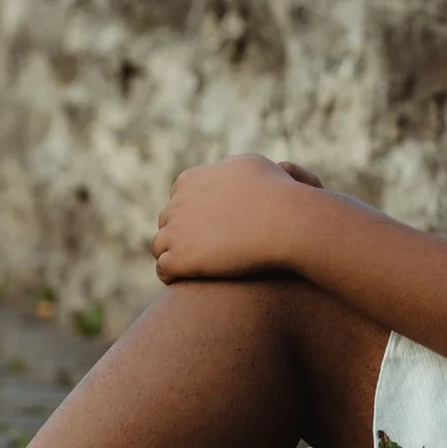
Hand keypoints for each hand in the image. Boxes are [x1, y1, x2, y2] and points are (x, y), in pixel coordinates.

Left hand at [152, 155, 316, 282]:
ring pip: (160, 245)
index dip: (192, 214)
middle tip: (201, 250)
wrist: (285, 223)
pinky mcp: (180, 258)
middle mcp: (178, 203)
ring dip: (173, 255)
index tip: (207, 228)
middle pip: (167, 221)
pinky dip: (171, 275)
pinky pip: (164, 269)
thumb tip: (224, 172)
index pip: (178, 198)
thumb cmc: (277, 193)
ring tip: (190, 269)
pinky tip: (186, 281)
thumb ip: (229, 168)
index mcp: (191, 180)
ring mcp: (176, 231)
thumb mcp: (250, 166)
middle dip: (180, 234)